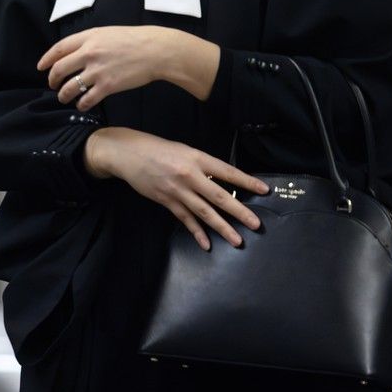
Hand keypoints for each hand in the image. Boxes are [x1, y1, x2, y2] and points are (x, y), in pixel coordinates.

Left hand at [38, 26, 218, 110]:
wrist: (156, 50)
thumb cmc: (134, 40)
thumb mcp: (107, 33)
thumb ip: (89, 41)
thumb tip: (75, 51)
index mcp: (88, 38)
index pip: (58, 49)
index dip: (46, 59)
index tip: (41, 67)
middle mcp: (89, 53)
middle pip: (59, 69)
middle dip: (52, 79)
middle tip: (52, 85)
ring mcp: (97, 70)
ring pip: (69, 87)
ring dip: (63, 94)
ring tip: (64, 97)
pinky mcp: (108, 86)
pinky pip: (87, 99)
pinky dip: (81, 104)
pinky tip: (82, 105)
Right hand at [85, 126, 268, 249]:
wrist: (126, 153)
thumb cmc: (155, 148)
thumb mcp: (182, 150)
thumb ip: (200, 165)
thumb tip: (220, 181)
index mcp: (196, 158)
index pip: (227, 172)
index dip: (246, 181)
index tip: (264, 190)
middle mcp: (189, 175)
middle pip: (219, 196)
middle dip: (240, 212)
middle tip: (256, 224)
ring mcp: (178, 190)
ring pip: (204, 212)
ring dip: (222, 228)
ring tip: (237, 240)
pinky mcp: (166, 201)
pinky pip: (185, 219)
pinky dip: (197, 232)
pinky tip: (207, 244)